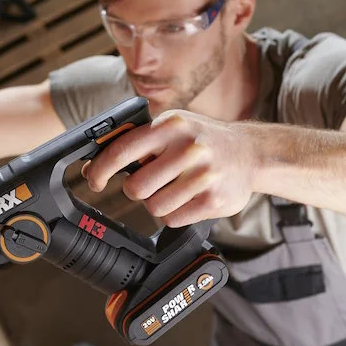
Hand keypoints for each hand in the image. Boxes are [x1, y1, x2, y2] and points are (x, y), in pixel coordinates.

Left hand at [83, 110, 257, 226]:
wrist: (250, 153)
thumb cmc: (203, 139)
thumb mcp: (173, 126)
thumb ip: (139, 141)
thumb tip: (97, 165)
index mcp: (172, 125)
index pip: (123, 150)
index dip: (102, 169)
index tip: (95, 180)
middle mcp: (189, 149)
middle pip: (137, 187)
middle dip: (136, 190)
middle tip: (147, 184)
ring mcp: (204, 176)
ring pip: (155, 207)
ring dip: (157, 203)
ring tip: (172, 189)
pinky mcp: (214, 201)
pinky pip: (174, 219)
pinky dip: (174, 213)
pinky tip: (187, 198)